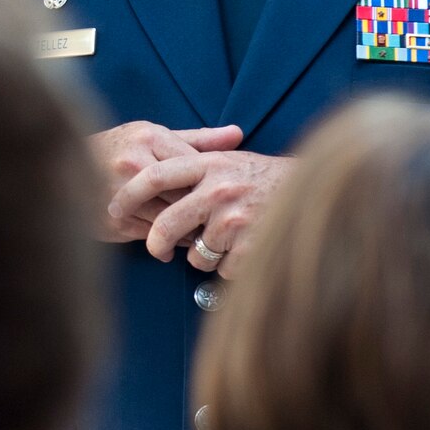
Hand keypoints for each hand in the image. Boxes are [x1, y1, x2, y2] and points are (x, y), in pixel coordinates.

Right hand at [90, 122, 242, 242]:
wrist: (61, 167)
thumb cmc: (116, 149)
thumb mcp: (152, 136)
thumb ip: (197, 139)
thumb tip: (239, 134)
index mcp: (148, 138)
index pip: (196, 166)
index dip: (210, 184)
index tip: (222, 195)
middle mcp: (134, 163)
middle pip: (185, 194)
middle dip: (202, 209)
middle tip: (217, 219)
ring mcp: (122, 194)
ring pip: (171, 219)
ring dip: (187, 230)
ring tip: (197, 231)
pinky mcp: (114, 221)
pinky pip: (153, 236)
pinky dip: (167, 242)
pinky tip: (171, 240)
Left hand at [111, 149, 291, 274]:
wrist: (317, 192)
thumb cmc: (265, 177)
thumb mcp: (230, 159)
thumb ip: (195, 163)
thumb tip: (146, 170)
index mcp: (209, 165)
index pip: (154, 176)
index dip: (128, 194)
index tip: (112, 209)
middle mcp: (219, 189)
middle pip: (167, 224)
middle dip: (157, 243)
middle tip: (158, 251)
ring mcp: (235, 219)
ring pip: (196, 254)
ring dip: (206, 256)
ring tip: (228, 240)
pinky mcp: (251, 246)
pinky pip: (223, 270)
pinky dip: (230, 267)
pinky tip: (246, 249)